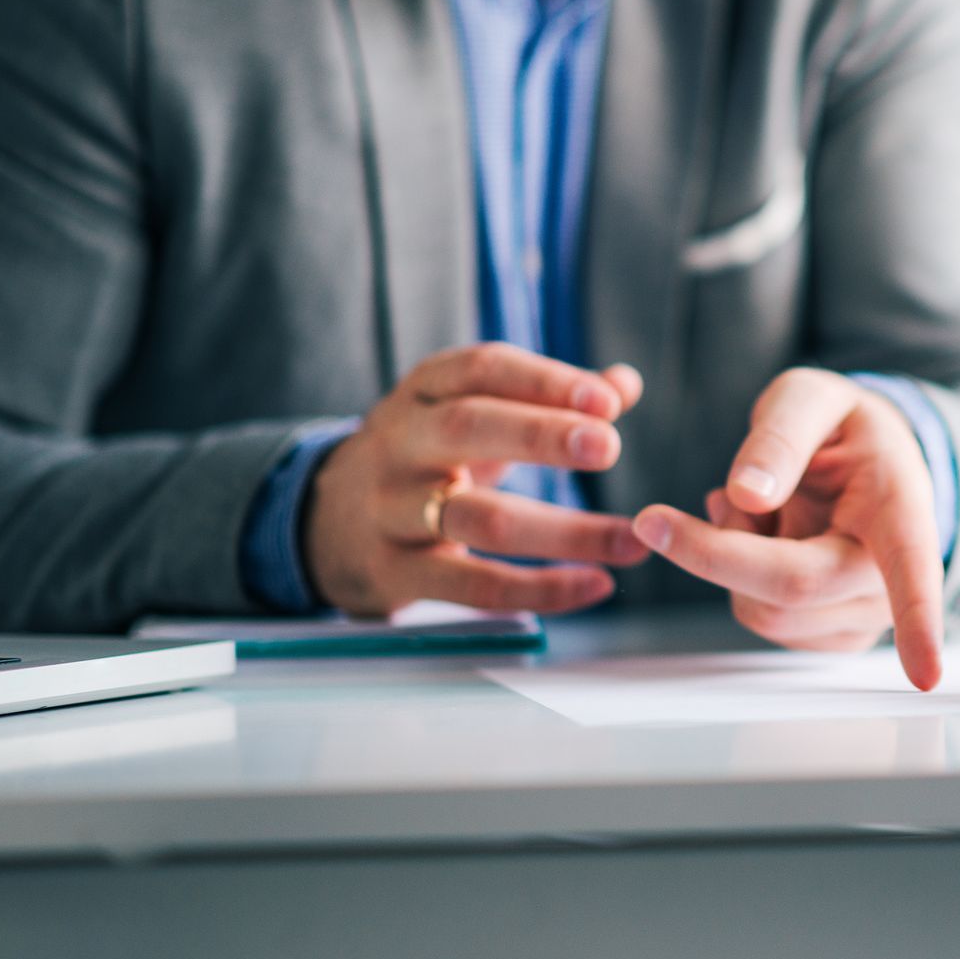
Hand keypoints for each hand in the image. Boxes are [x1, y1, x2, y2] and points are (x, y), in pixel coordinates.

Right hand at [305, 344, 651, 614]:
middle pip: (467, 427)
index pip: (482, 369)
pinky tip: (596, 584)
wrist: (325, 522)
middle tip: (609, 447)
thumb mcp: (470, 412)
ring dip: (566, 532)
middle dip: (540, 435)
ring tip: (633, 540)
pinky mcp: (395, 572)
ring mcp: (392, 509)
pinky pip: (474, 585)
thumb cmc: (425, 456)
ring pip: (479, 518)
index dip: (545, 381)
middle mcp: (402, 443)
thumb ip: (548, 398)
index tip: (608, 400)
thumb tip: (625, 383)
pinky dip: (541, 589)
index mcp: (424, 391)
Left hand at [630, 368, 945, 689]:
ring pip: (764, 611)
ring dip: (731, 557)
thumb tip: (747, 496)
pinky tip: (764, 539)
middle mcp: (892, 574)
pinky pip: (761, 622)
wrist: (864, 463)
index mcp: (901, 508)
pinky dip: (740, 580)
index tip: (927, 675)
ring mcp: (866, 615)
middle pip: (792, 587)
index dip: (919, 623)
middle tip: (678, 509)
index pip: (911, 569)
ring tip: (754, 508)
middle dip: (713, 549)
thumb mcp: (812, 398)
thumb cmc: (843, 431)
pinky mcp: (833, 636)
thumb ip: (780, 435)